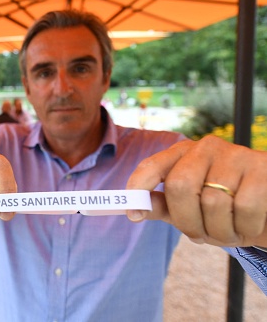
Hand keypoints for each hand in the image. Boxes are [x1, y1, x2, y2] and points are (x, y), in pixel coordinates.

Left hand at [126, 135, 266, 246]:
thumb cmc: (224, 209)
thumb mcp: (189, 208)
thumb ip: (161, 206)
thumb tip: (132, 210)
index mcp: (181, 154)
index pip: (152, 166)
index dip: (138, 187)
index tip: (133, 215)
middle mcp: (206, 148)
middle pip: (180, 187)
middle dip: (187, 222)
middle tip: (199, 236)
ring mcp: (235, 154)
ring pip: (213, 201)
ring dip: (220, 231)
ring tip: (228, 231)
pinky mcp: (263, 166)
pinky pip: (245, 206)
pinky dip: (245, 226)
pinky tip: (248, 225)